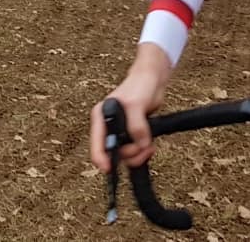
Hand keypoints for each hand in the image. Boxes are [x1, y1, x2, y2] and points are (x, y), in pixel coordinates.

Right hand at [88, 44, 171, 172]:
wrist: (153, 81)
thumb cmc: (139, 86)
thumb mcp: (136, 105)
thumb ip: (136, 126)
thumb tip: (141, 144)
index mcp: (102, 117)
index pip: (97, 143)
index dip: (101, 158)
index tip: (107, 169)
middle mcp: (109, 126)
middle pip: (115, 153)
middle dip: (130, 153)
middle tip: (142, 147)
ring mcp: (122, 131)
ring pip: (127, 155)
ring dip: (139, 153)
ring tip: (148, 144)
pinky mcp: (134, 134)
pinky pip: (137, 151)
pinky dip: (144, 151)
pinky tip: (150, 144)